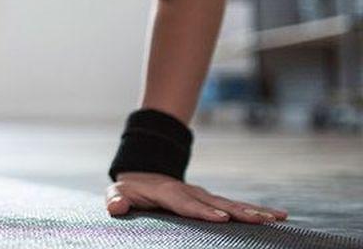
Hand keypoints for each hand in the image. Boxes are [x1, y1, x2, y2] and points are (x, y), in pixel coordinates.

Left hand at [106, 171, 288, 223]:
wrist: (143, 175)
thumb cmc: (130, 189)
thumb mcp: (118, 192)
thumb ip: (116, 199)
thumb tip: (115, 207)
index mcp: (169, 193)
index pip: (187, 204)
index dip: (203, 211)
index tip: (221, 218)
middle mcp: (191, 192)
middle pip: (217, 203)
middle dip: (238, 212)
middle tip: (260, 219)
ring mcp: (204, 195)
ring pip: (232, 203)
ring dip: (254, 211)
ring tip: (277, 217)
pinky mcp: (212, 200)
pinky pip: (236, 206)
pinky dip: (257, 210)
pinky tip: (279, 216)